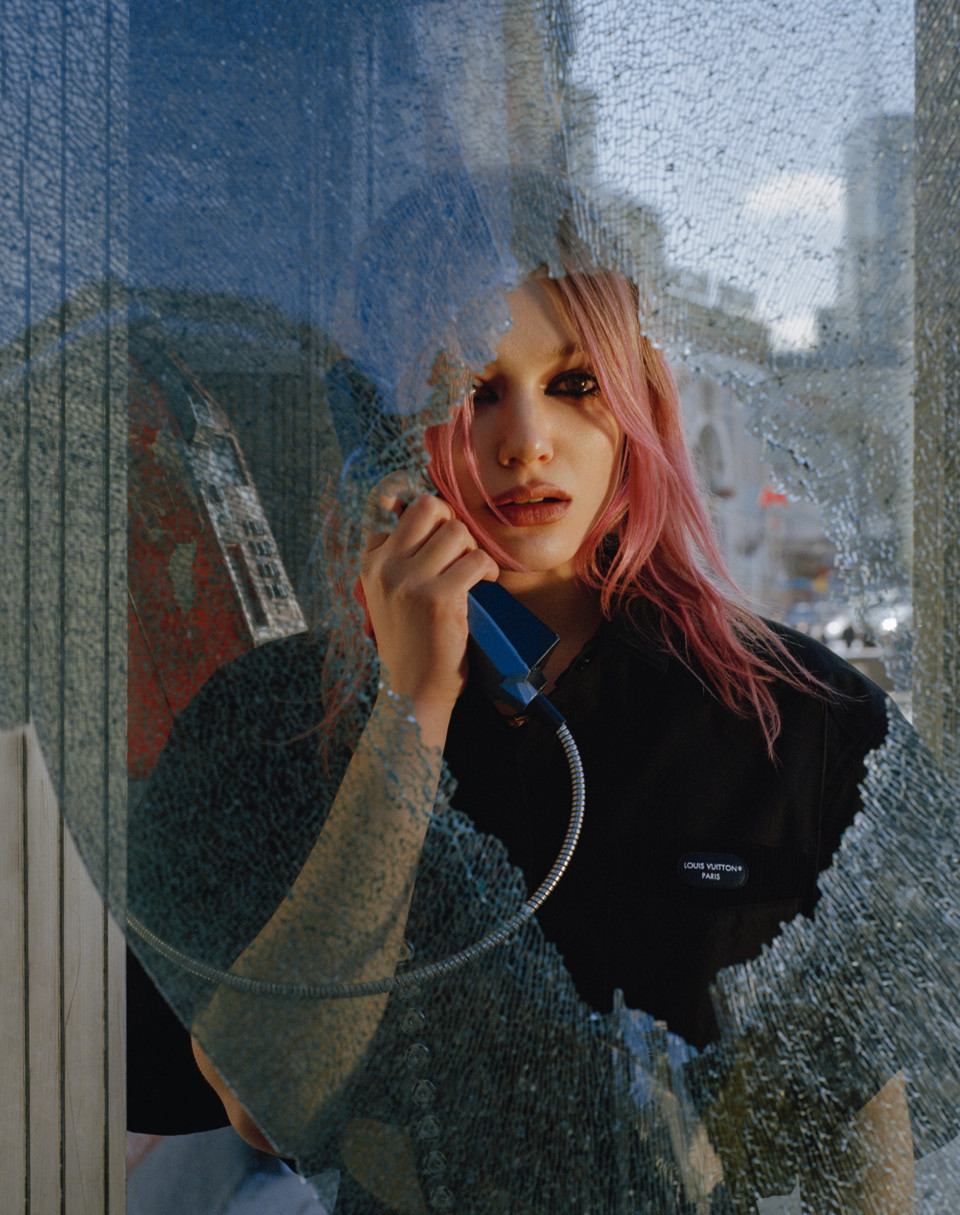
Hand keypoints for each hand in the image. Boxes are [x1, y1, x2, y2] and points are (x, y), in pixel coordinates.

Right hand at [360, 490, 497, 742]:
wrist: (415, 688)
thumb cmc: (410, 640)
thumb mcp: (385, 596)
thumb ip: (394, 559)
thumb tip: (402, 509)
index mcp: (372, 563)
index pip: (406, 513)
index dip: (432, 526)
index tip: (442, 551)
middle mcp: (386, 567)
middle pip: (430, 508)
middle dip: (452, 525)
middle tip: (460, 554)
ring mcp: (411, 581)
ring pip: (457, 532)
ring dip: (472, 549)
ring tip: (472, 573)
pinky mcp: (439, 597)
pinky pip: (477, 560)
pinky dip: (488, 570)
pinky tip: (485, 585)